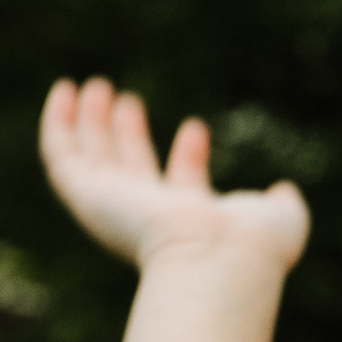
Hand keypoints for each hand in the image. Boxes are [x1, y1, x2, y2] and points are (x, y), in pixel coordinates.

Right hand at [39, 76, 309, 274]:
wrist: (215, 255)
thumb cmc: (251, 244)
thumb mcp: (280, 221)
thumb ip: (283, 206)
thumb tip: (283, 192)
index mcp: (191, 225)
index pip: (182, 189)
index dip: (188, 158)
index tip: (197, 128)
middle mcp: (149, 219)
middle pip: (131, 173)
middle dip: (129, 137)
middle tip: (128, 102)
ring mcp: (116, 208)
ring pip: (92, 162)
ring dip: (92, 125)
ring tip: (97, 86)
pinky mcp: (88, 195)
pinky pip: (61, 156)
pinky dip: (58, 124)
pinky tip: (64, 91)